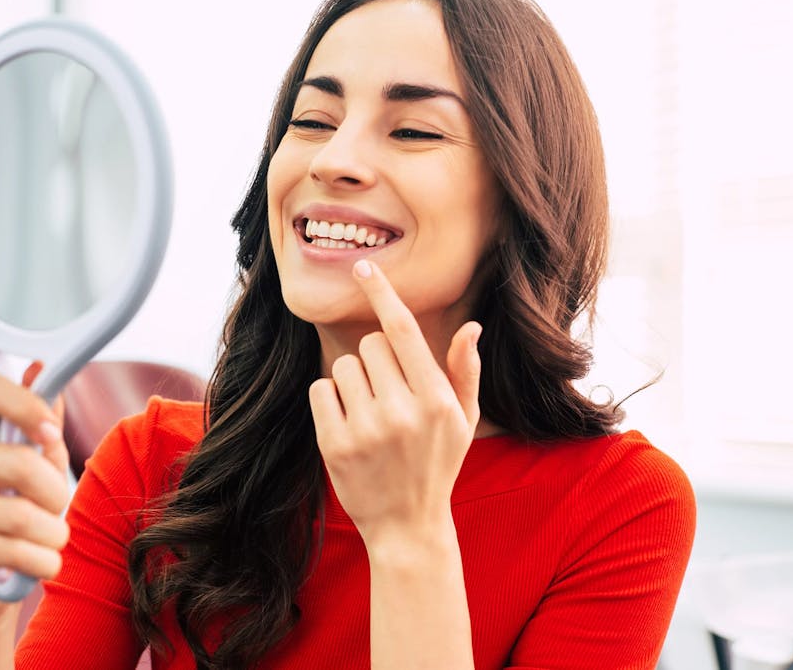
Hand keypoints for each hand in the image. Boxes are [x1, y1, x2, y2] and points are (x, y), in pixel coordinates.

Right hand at [0, 363, 70, 617]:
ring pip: (22, 516)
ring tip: (50, 539)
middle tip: (56, 506)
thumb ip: (45, 420)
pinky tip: (40, 561)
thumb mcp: (42, 460)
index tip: (50, 432)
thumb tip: (38, 369)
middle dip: (56, 493)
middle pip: (21, 464)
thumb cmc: (21, 504)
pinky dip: (41, 561)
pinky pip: (12, 551)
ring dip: (53, 534)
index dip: (23, 403)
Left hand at [309, 260, 482, 548]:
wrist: (407, 526)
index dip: (382, 294)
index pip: (404, 331)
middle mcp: (402, 411)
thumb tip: (471, 327)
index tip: (363, 267)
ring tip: (370, 414)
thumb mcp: (464, 420)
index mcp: (436, 399)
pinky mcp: (334, 444)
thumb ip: (465, 371)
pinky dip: (330, 400)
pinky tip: (349, 425)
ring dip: (353, 381)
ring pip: (344, 365)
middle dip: (377, 361)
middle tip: (388, 395)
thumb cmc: (438, 463)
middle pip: (371, 345)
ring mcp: (366, 429)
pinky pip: (321, 390)